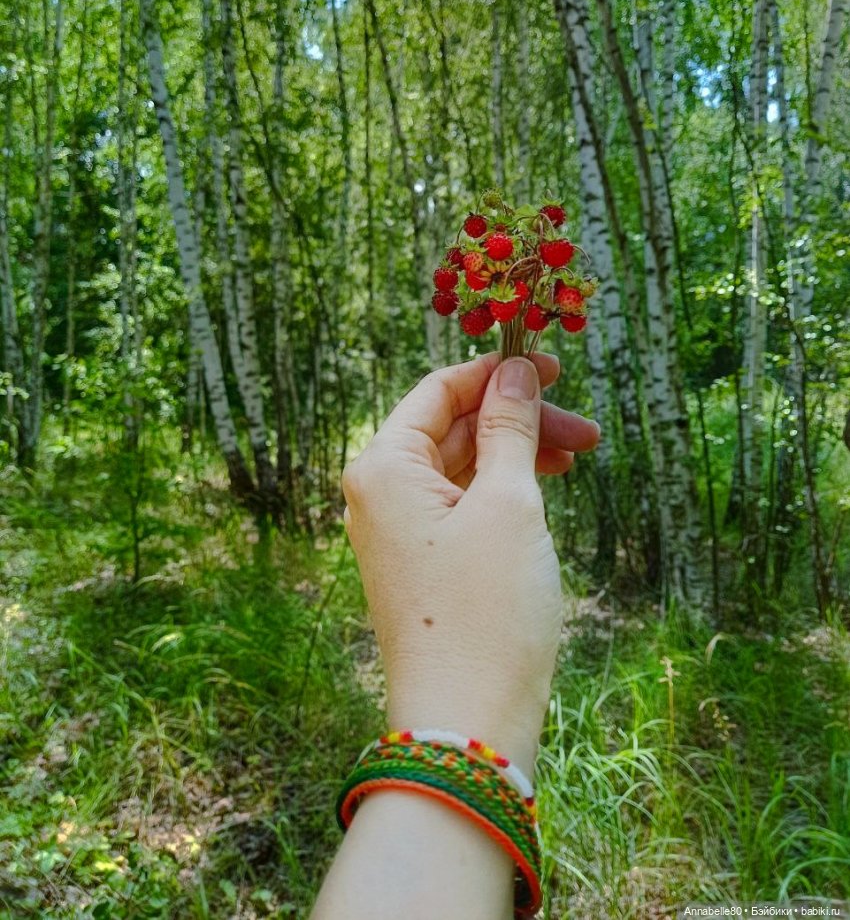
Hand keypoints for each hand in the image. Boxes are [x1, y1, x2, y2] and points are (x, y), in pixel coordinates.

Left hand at [342, 352, 599, 771]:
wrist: (468, 727)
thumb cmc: (486, 611)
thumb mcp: (508, 504)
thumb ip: (510, 428)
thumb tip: (518, 371)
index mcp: (383, 467)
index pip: (438, 390)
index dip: (498, 372)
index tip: (555, 365)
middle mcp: (379, 495)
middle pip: (454, 429)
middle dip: (520, 420)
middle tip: (587, 431)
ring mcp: (399, 534)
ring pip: (463, 468)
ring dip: (519, 456)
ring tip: (580, 459)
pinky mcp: (422, 567)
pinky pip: (462, 506)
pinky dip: (504, 492)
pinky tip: (544, 492)